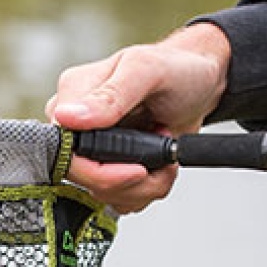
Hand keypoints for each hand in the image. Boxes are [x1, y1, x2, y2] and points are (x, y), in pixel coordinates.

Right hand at [46, 22, 230, 213]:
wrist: (201, 86)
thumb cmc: (177, 69)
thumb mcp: (147, 71)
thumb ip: (110, 96)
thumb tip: (66, 117)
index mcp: (73, 94)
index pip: (65, 150)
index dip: (99, 171)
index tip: (138, 170)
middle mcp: (76, 124)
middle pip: (82, 177)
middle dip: (128, 182)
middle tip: (160, 165)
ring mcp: (93, 147)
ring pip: (101, 193)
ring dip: (142, 188)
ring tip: (165, 159)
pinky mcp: (109, 164)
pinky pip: (116, 197)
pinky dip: (144, 191)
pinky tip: (159, 167)